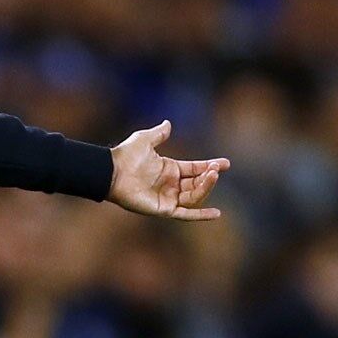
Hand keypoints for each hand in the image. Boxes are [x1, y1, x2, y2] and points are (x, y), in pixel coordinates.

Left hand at [108, 120, 230, 220]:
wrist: (112, 172)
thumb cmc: (126, 156)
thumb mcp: (144, 140)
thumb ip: (158, 134)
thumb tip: (168, 123)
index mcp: (169, 169)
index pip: (194, 168)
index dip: (209, 166)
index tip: (226, 163)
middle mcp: (170, 184)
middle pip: (197, 182)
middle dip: (209, 176)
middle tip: (216, 169)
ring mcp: (168, 197)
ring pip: (194, 196)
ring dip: (206, 188)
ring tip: (212, 176)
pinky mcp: (163, 209)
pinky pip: (186, 214)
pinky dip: (201, 215)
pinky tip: (216, 213)